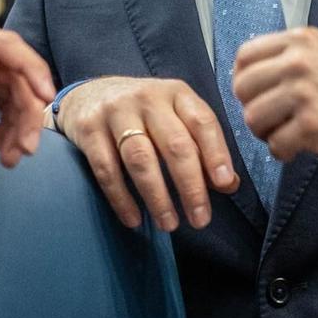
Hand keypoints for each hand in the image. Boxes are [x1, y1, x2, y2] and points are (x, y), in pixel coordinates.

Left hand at [0, 22, 54, 166]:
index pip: (4, 46)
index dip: (30, 68)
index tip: (45, 96)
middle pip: (16, 74)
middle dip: (27, 110)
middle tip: (25, 149)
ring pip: (15, 92)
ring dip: (20, 124)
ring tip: (10, 158)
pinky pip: (4, 104)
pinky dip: (6, 127)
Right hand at [57, 76, 239, 230]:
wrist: (88, 94)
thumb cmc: (143, 113)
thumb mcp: (175, 118)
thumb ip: (201, 147)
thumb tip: (229, 184)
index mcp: (176, 94)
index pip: (202, 122)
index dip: (216, 154)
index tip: (224, 185)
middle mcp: (148, 98)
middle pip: (174, 143)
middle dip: (190, 185)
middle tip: (200, 219)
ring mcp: (116, 112)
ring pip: (141, 158)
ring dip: (157, 196)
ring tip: (169, 224)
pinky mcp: (88, 129)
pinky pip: (107, 168)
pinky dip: (121, 197)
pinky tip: (134, 219)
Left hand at [233, 27, 317, 162]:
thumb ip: (289, 56)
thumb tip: (251, 76)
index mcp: (299, 41)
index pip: (244, 55)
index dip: (243, 79)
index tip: (255, 94)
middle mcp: (298, 62)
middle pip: (242, 88)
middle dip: (252, 108)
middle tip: (271, 119)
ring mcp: (304, 93)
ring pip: (253, 118)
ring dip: (265, 133)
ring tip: (284, 134)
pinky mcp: (311, 125)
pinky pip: (275, 144)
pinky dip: (282, 151)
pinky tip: (297, 148)